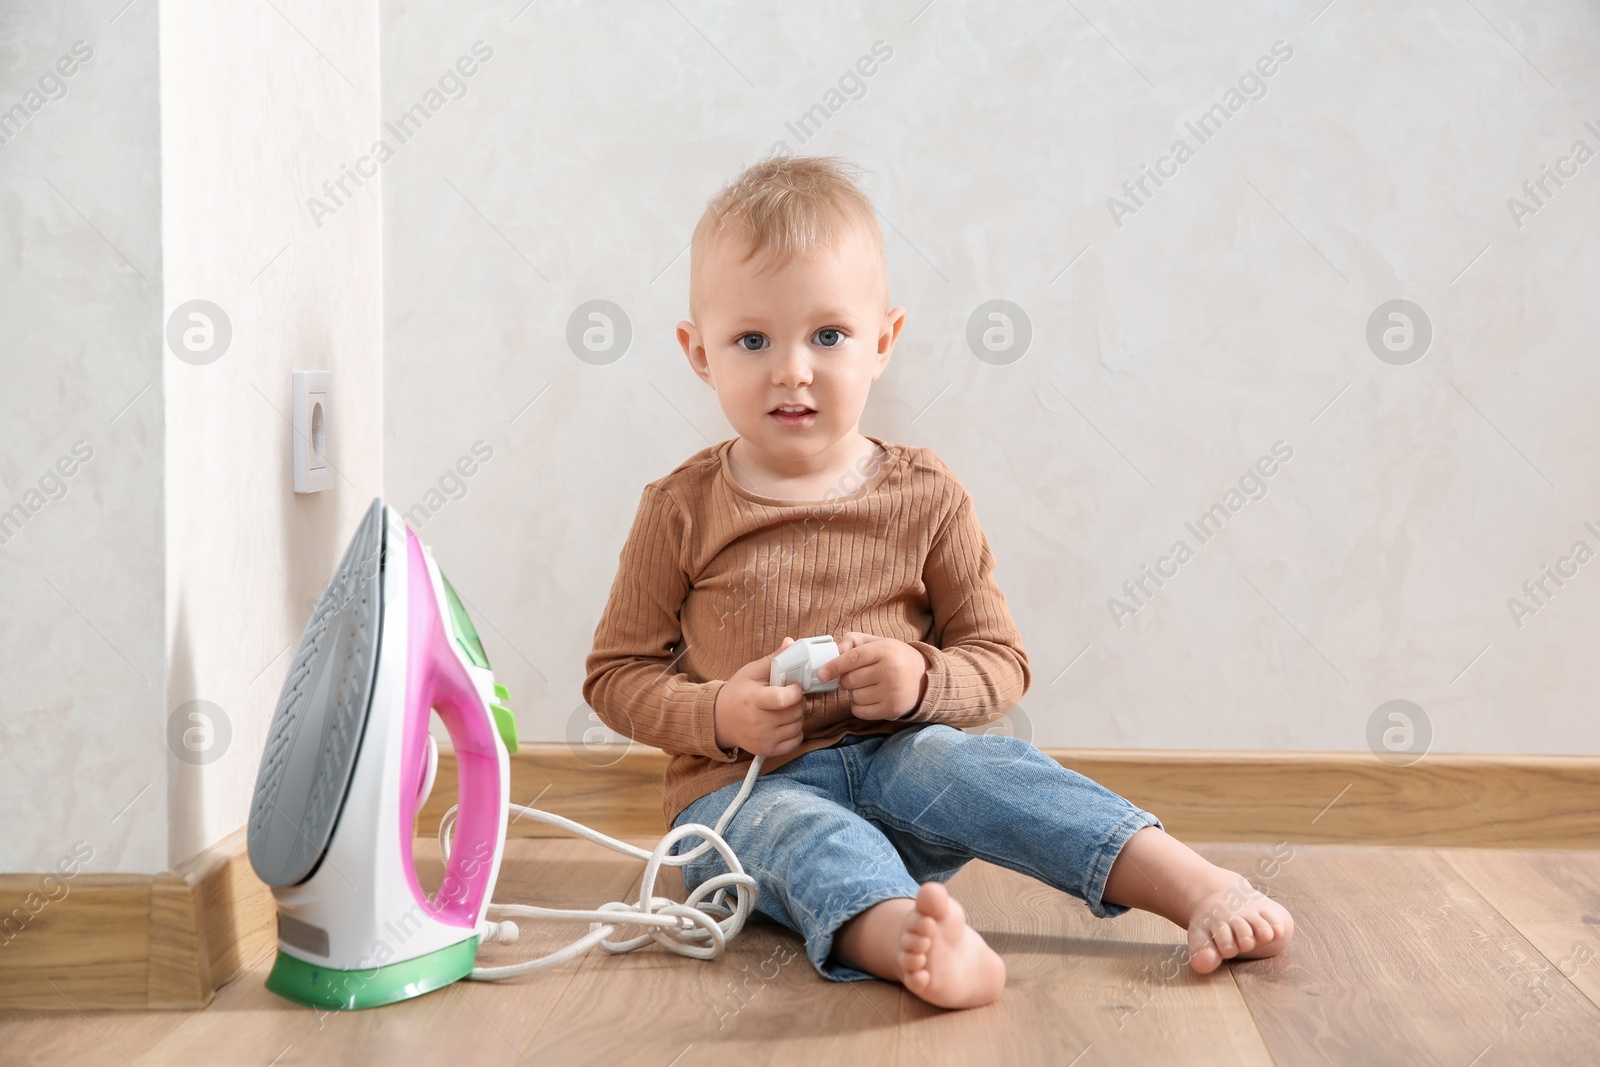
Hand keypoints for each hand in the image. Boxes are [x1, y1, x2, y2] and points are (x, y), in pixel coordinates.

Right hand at [712, 637, 804, 755]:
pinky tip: (784, 723)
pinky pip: (796, 741)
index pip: (783, 699)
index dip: (795, 691)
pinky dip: (795, 732)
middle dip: (798, 701)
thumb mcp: (750, 672)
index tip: (794, 686)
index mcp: (754, 700)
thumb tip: (790, 642)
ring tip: (785, 709)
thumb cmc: (737, 693)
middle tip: (790, 696)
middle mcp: (759, 722)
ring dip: (797, 716)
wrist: (719, 720)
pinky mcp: (768, 750)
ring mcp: (764, 739)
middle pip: (795, 712)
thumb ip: (773, 659)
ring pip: (798, 725)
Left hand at [817, 631, 929, 720]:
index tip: (822, 674)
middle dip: (848, 679)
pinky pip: (860, 711)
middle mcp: (890, 671)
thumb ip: (854, 641)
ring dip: (855, 693)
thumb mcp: (878, 642)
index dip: (833, 666)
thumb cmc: (895, 658)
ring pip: (854, 696)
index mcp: (886, 650)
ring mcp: (892, 692)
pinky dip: (859, 707)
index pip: (852, 658)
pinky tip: (871, 698)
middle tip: (860, 676)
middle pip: (850, 680)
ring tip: (870, 686)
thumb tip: (834, 651)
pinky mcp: (892, 709)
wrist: (925, 678)